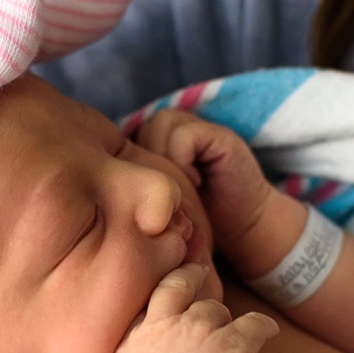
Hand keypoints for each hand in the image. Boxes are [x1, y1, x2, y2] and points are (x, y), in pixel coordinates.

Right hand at [110, 265, 278, 352]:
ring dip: (224, 317)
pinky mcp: (235, 342)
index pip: (145, 313)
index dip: (158, 302)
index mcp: (133, 349)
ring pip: (215, 307)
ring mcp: (200, 332)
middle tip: (198, 272)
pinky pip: (255, 324)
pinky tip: (270, 331)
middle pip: (176, 287)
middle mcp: (164, 330)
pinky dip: (264, 327)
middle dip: (188, 277)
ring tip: (233, 331)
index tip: (167, 299)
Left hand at [134, 109, 278, 263]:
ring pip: (158, 126)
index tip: (145, 197)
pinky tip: (196, 183)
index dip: (132, 167)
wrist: (246, 226)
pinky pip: (183, 138)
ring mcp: (198, 129)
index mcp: (158, 146)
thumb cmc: (202, 222)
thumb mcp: (161, 209)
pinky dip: (184, 161)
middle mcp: (176, 131)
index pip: (126, 140)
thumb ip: (137, 192)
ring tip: (181, 187)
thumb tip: (107, 188)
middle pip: (139, 129)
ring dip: (165, 161)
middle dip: (146, 163)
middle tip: (161, 193)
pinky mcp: (218, 135)